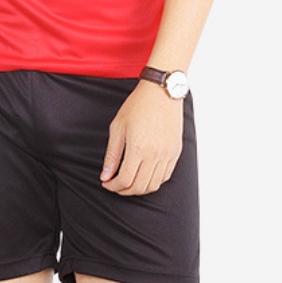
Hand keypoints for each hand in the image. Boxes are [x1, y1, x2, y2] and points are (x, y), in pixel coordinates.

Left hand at [100, 79, 184, 195]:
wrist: (161, 91)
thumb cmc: (138, 105)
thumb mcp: (118, 127)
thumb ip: (112, 154)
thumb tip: (105, 175)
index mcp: (138, 148)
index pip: (124, 180)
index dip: (113, 186)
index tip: (106, 183)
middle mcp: (155, 155)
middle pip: (139, 187)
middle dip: (124, 191)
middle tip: (115, 185)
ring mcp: (167, 155)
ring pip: (153, 185)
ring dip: (139, 189)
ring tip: (129, 182)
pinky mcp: (176, 152)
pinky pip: (165, 176)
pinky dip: (153, 181)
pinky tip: (144, 175)